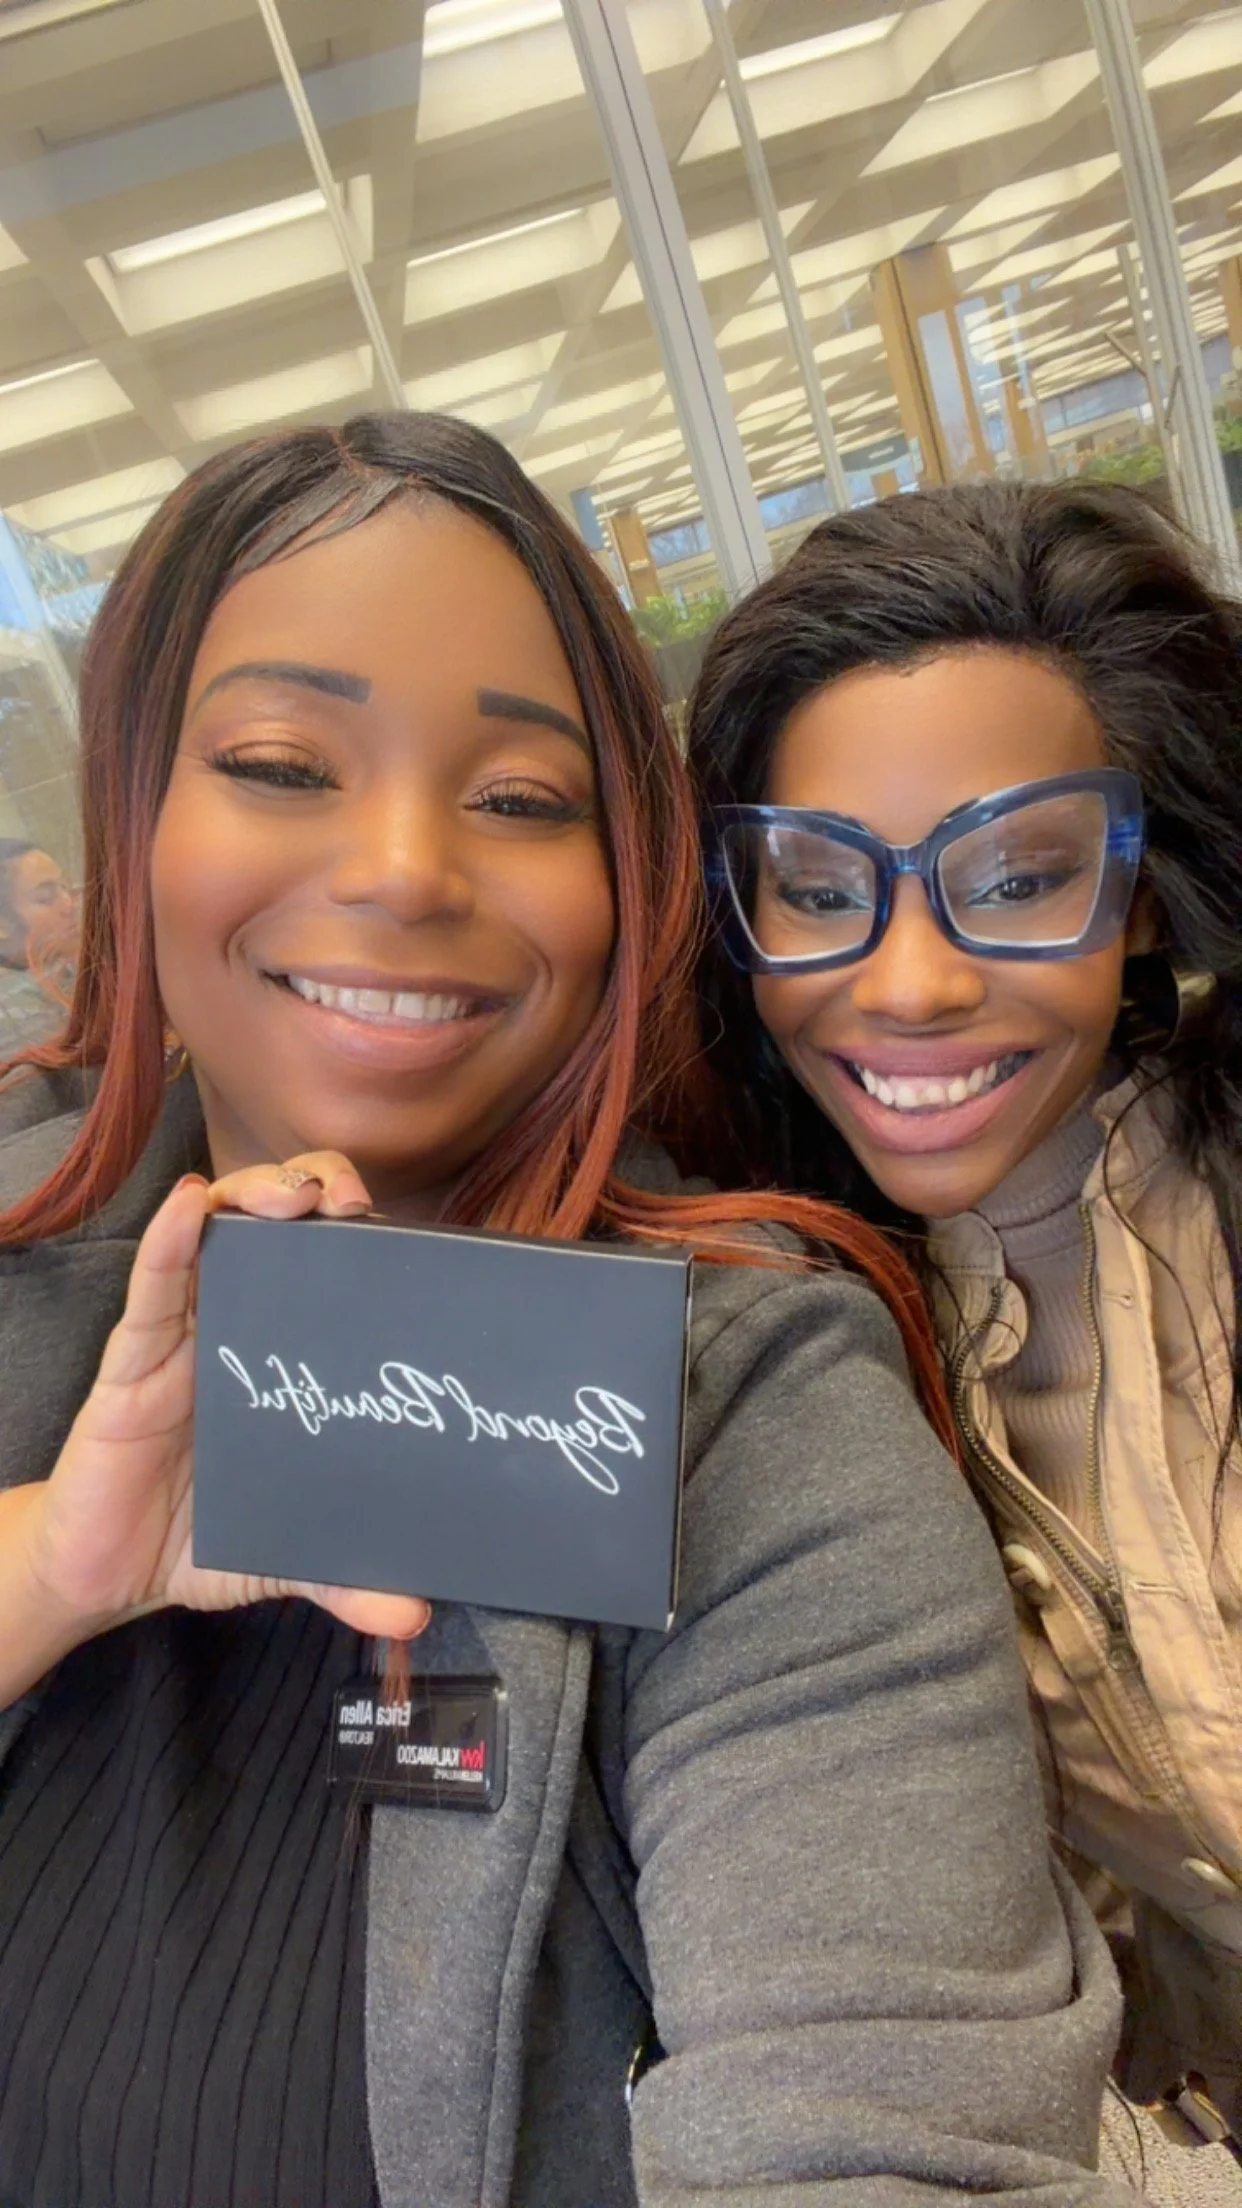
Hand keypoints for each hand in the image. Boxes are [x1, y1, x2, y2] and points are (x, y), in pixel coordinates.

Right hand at [19, 1152, 430, 1649]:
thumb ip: (345, 1580)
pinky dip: (166, 1243)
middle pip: (276, 1231)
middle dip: (315, 1191)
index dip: (362, 1239)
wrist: (102, 1577)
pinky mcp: (130, 1365)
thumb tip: (415, 1613)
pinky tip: (185, 1207)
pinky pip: (150, 1292)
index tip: (402, 1234)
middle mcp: (235, 1334)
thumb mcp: (284, 1559)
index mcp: (283, 1364)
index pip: (326, 1272)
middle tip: (349, 1199)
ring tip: (290, 1193)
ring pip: (216, 1240)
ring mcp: (181, 1341)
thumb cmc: (195, 1540)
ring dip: (253, 1198)